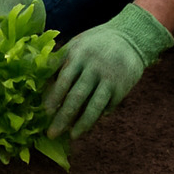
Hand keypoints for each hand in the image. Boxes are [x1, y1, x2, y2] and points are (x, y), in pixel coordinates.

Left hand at [43, 3, 172, 139]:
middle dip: (63, 117)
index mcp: (78, 54)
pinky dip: (98, 116)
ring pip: (94, 106)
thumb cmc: (94, 44)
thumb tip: (43, 87)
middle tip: (52, 133)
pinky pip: (107, 107)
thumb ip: (61, 63)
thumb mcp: (76, 45)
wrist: (129, 37)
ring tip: (72, 136)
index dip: (53, 97)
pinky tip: (88, 124)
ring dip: (82, 124)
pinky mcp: (122, 88)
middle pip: (76, 97)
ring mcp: (109, 78)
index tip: (44, 112)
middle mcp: (93, 67)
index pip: (63, 79)